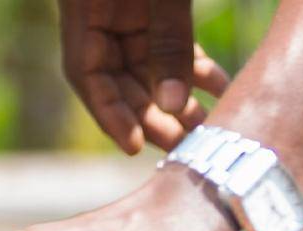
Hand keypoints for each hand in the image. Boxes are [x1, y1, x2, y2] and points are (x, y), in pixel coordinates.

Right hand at [59, 0, 229, 153]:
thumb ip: (168, 41)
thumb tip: (173, 105)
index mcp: (84, 9)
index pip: (86, 75)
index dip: (109, 115)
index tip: (133, 146)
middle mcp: (101, 20)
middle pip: (119, 82)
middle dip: (152, 116)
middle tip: (185, 145)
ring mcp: (129, 16)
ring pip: (148, 71)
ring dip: (179, 100)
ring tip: (209, 125)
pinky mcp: (155, 9)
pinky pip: (171, 47)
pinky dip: (194, 68)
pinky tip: (219, 89)